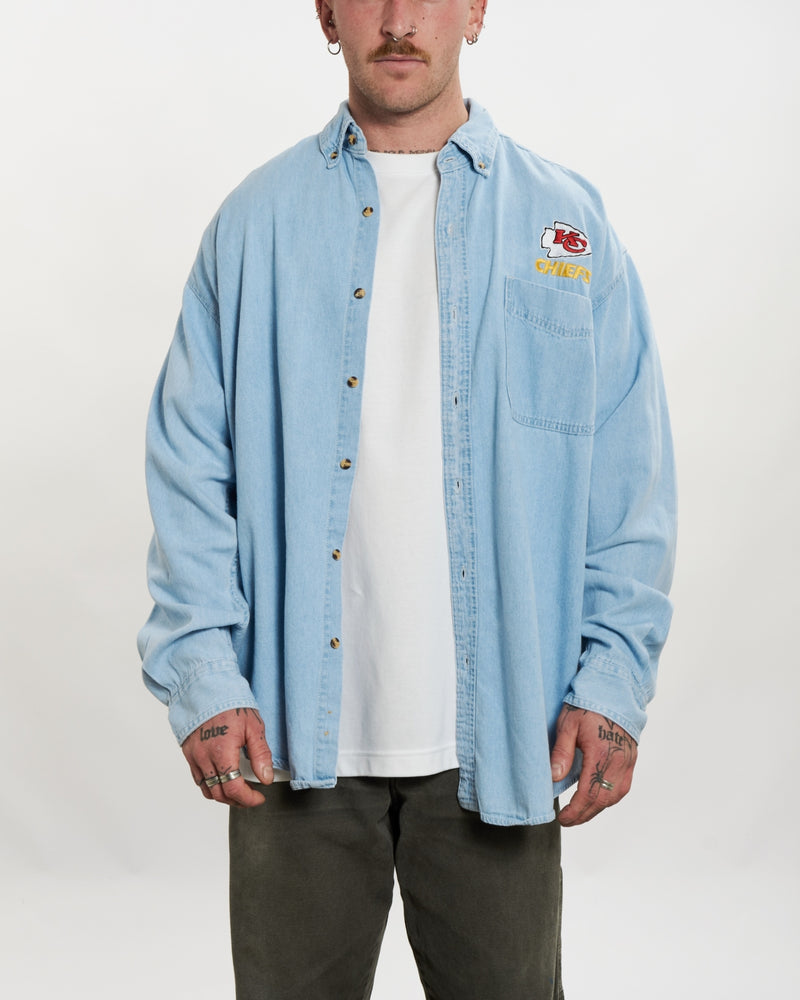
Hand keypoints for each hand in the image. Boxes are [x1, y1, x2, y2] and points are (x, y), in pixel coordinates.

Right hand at [182, 707, 273, 806]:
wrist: (205, 688)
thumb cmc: (230, 704)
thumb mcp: (253, 726)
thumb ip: (260, 754)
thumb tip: (266, 778)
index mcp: (222, 752)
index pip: (233, 789)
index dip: (248, 799)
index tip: (259, 797)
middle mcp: (204, 758)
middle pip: (219, 794)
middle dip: (238, 801)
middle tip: (252, 797)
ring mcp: (194, 757)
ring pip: (207, 790)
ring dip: (223, 796)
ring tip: (238, 791)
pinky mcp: (188, 753)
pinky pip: (198, 779)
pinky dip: (211, 785)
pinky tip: (223, 780)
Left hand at [550, 705, 636, 826]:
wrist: (614, 690)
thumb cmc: (587, 705)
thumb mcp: (567, 724)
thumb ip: (561, 752)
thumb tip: (554, 778)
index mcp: (602, 754)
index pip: (589, 793)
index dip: (575, 811)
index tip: (562, 818)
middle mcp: (619, 761)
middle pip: (603, 800)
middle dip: (585, 814)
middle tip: (568, 820)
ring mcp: (628, 761)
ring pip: (615, 796)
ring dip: (597, 808)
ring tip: (580, 813)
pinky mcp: (632, 758)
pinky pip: (623, 786)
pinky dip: (610, 797)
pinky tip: (597, 798)